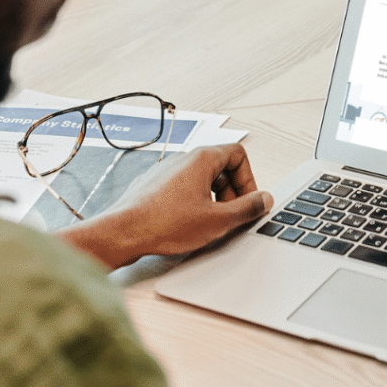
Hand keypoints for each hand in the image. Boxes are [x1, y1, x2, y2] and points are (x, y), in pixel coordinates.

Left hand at [61, 144, 273, 267]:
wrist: (122, 233)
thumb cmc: (164, 224)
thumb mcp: (218, 220)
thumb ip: (247, 208)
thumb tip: (264, 199)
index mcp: (202, 159)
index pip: (239, 154)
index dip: (249, 179)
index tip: (248, 200)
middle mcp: (184, 159)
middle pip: (221, 166)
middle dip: (232, 191)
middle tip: (230, 214)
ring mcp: (166, 170)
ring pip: (202, 178)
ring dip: (213, 198)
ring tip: (209, 221)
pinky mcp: (154, 185)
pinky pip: (183, 187)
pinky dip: (193, 202)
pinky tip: (186, 224)